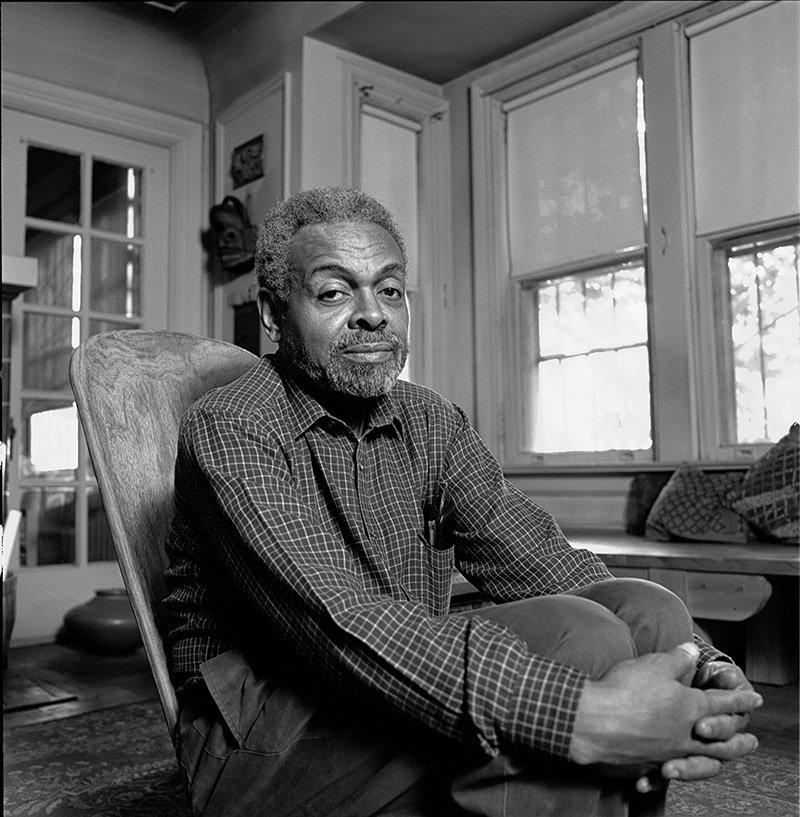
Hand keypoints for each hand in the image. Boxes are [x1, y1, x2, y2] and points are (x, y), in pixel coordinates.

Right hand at [569, 642, 761, 775]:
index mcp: (690, 707)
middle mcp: (684, 734)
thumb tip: (691, 650)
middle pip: (721, 739)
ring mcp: (667, 753)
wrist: (594, 722)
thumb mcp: (655, 665)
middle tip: (751, 740)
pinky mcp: (646, 765)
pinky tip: (668, 771)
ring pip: (699, 760)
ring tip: (722, 762)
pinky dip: (673, 772)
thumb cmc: (625, 691)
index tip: (754, 699)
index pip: (723, 702)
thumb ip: (677, 658)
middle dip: (737, 738)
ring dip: (714, 759)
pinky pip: (667, 772)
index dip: (740, 699)